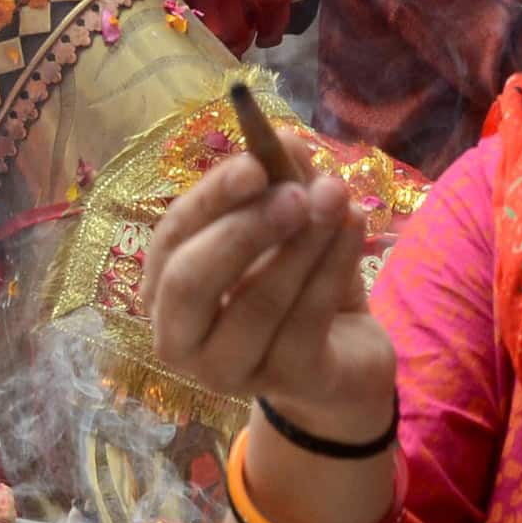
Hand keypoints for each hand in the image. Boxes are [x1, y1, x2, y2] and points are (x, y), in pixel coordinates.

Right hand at [144, 154, 391, 442]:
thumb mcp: (287, 228)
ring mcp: (229, 370)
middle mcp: (180, 338)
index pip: (171, 238)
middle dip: (243, 230)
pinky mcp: (286, 382)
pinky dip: (334, 266)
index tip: (253, 163)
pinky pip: (307, 320)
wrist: (343, 358)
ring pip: (258, 302)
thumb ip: (281, 184)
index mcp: (165, 290)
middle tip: (295, 192)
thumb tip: (282, 140)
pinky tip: (356, 227)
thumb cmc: (295, 287)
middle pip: (189, 282)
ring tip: (338, 196)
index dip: (209, 199)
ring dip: (303, 242)